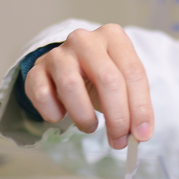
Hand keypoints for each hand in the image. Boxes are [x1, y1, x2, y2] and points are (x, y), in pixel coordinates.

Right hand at [23, 24, 153, 149]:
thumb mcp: (122, 84)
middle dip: (117, 117)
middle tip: (119, 141)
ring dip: (84, 116)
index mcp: (113, 37)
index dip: (140, 107)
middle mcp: (85, 40)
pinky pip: (42, 94)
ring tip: (90, 127)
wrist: (65, 67)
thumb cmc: (98, 77)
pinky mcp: (36, 69)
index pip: (133, 72)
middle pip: (107, 79)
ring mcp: (58, 53)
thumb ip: (133, 107)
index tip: (142, 135)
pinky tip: (61, 116)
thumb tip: (140, 135)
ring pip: (71, 86)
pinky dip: (53, 113)